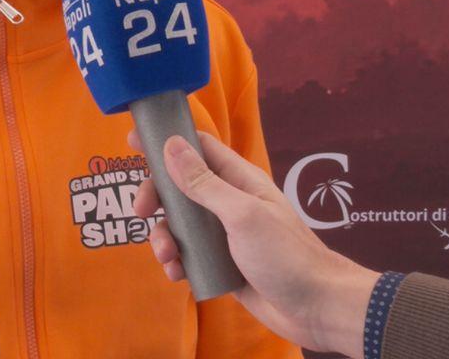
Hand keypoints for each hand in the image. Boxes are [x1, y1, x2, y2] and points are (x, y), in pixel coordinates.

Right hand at [129, 130, 378, 358]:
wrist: (315, 307)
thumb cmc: (286, 254)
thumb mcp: (242, 215)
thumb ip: (204, 183)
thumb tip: (172, 145)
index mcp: (238, 180)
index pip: (198, 147)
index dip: (166, 141)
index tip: (133, 141)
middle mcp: (228, 202)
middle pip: (179, 187)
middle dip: (156, 198)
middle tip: (141, 212)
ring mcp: (223, 233)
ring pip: (179, 224)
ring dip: (164, 237)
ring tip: (168, 256)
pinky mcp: (219, 262)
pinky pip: (187, 254)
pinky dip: (176, 261)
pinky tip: (177, 274)